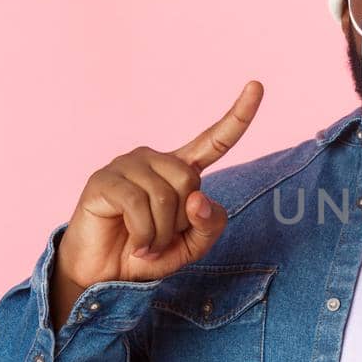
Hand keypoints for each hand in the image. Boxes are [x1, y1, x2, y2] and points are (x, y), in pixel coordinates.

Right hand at [53, 81, 263, 303]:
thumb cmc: (148, 255)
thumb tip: (197, 198)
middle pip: (190, 180)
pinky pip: (137, 203)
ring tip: (145, 244)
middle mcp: (155, 160)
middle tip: (160, 239)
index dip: (238, 116)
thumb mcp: (192, 246)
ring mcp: (127, 165)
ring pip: (165, 195)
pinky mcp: (104, 179)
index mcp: (180, 170)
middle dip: (180, 222)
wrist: (103, 276)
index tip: (257, 85)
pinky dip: (144, 234)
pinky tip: (135, 245)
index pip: (215, 141)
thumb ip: (209, 224)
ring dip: (161, 233)